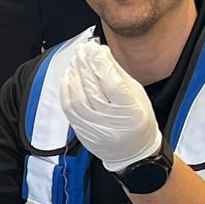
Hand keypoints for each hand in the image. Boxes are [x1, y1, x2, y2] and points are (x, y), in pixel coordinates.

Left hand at [62, 38, 161, 171]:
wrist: (132, 154)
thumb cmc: (138, 122)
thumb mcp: (138, 97)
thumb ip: (120, 76)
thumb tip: (102, 55)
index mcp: (132, 112)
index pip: (113, 84)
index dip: (102, 64)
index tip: (96, 49)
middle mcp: (112, 122)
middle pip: (93, 88)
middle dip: (86, 65)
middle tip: (83, 49)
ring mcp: (95, 128)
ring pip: (78, 97)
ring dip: (75, 75)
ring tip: (76, 60)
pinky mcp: (82, 131)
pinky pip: (69, 109)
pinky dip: (66, 90)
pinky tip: (68, 77)